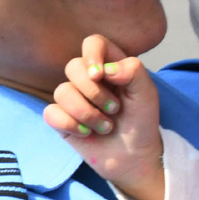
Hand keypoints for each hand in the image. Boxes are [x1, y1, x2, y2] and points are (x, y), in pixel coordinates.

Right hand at [42, 34, 164, 199]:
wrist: (134, 156)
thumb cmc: (141, 121)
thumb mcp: (147, 93)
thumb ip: (133, 71)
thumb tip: (106, 69)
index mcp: (109, 65)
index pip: (93, 43)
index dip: (93, 55)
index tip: (101, 75)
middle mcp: (88, 78)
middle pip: (73, 66)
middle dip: (94, 92)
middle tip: (115, 109)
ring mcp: (73, 98)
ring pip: (61, 91)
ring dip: (87, 113)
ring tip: (106, 127)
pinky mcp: (62, 119)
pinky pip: (51, 113)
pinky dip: (70, 124)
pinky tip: (86, 133)